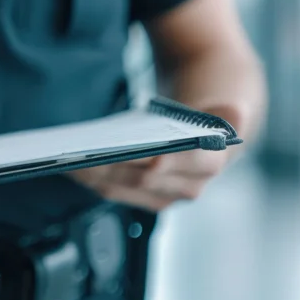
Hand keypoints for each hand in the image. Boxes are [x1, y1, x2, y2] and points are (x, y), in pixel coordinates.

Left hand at [70, 106, 240, 211]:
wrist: (217, 131)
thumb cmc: (218, 112)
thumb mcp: (233, 104)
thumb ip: (233, 112)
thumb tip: (233, 117)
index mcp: (210, 164)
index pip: (176, 166)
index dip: (152, 161)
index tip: (126, 152)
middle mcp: (187, 188)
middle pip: (138, 178)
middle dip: (106, 165)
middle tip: (78, 149)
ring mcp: (164, 196)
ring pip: (119, 188)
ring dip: (90, 174)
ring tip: (65, 155)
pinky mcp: (145, 196)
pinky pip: (112, 188)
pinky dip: (91, 176)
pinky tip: (71, 162)